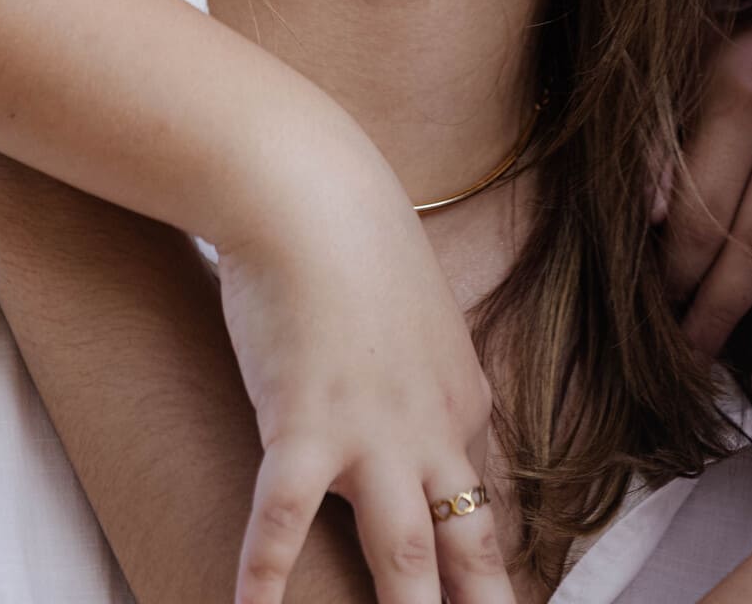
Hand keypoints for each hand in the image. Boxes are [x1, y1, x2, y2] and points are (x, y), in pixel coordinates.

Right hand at [215, 124, 514, 603]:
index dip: (486, 570)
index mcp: (463, 399)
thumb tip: (407, 407)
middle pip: (470, 548)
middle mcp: (432, 426)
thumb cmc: (352, 240)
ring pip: (406, 555)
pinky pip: (283, 522)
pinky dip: (265, 579)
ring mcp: (372, 431)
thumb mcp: (414, 313)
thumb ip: (419, 372)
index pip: (484, 505)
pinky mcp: (303, 423)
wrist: (311, 187)